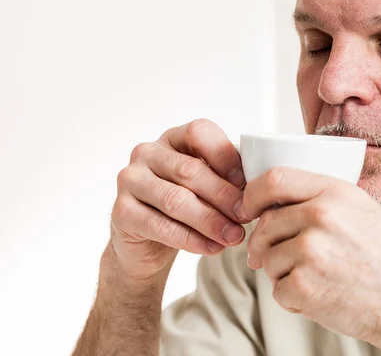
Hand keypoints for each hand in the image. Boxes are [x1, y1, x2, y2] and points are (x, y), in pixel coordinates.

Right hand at [110, 119, 250, 282]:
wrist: (147, 244)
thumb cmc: (186, 206)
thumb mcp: (209, 185)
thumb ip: (229, 177)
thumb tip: (258, 185)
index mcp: (173, 138)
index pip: (199, 132)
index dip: (226, 156)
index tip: (249, 183)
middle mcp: (147, 152)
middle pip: (190, 170)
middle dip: (224, 196)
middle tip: (247, 217)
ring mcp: (130, 180)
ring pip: (176, 200)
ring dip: (211, 221)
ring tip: (234, 237)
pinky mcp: (121, 211)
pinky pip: (161, 226)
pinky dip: (192, 239)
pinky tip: (213, 248)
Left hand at [238, 167, 380, 354]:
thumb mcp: (361, 210)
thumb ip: (318, 200)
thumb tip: (268, 207)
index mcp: (335, 191)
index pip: (273, 179)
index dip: (252, 195)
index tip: (247, 209)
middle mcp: (321, 216)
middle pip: (265, 223)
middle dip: (262, 244)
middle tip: (270, 257)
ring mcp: (312, 251)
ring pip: (268, 259)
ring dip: (281, 273)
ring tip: (317, 279)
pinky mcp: (305, 287)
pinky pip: (277, 290)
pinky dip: (292, 298)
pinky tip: (321, 296)